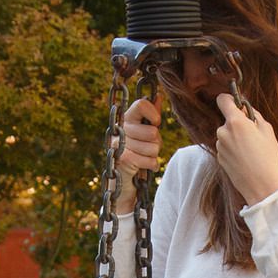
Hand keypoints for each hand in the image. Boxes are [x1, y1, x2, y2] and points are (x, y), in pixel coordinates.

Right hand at [111, 97, 161, 213]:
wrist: (123, 182)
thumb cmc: (137, 154)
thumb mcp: (145, 134)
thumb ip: (151, 117)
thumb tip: (157, 96)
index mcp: (126, 119)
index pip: (141, 104)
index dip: (154, 114)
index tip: (156, 123)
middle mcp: (121, 130)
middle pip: (153, 131)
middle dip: (156, 143)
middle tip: (147, 148)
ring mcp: (120, 145)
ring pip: (154, 147)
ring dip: (153, 156)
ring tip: (143, 158)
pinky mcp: (124, 160)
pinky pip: (151, 160)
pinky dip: (151, 166)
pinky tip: (143, 168)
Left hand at [214, 92, 277, 207]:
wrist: (263, 187)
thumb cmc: (268, 158)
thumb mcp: (267, 130)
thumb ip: (253, 115)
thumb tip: (244, 108)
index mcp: (235, 122)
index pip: (222, 100)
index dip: (230, 99)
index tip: (237, 104)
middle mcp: (223, 132)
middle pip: (227, 119)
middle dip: (238, 123)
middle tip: (254, 135)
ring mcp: (219, 147)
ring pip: (227, 134)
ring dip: (236, 137)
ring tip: (251, 150)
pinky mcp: (219, 159)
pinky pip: (226, 147)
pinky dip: (233, 149)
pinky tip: (246, 159)